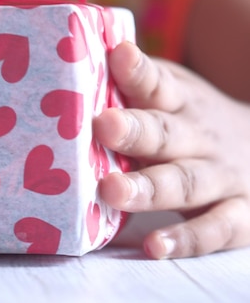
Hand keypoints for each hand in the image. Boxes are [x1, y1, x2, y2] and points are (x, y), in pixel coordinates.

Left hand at [94, 42, 249, 258]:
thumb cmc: (188, 123)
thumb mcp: (172, 95)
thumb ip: (131, 88)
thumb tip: (70, 65)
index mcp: (180, 102)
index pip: (158, 83)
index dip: (138, 71)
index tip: (118, 56)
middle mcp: (200, 136)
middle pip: (166, 132)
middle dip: (135, 130)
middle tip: (103, 126)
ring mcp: (221, 177)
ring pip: (186, 181)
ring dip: (150, 188)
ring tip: (112, 190)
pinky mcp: (240, 217)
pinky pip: (214, 230)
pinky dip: (186, 240)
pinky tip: (154, 246)